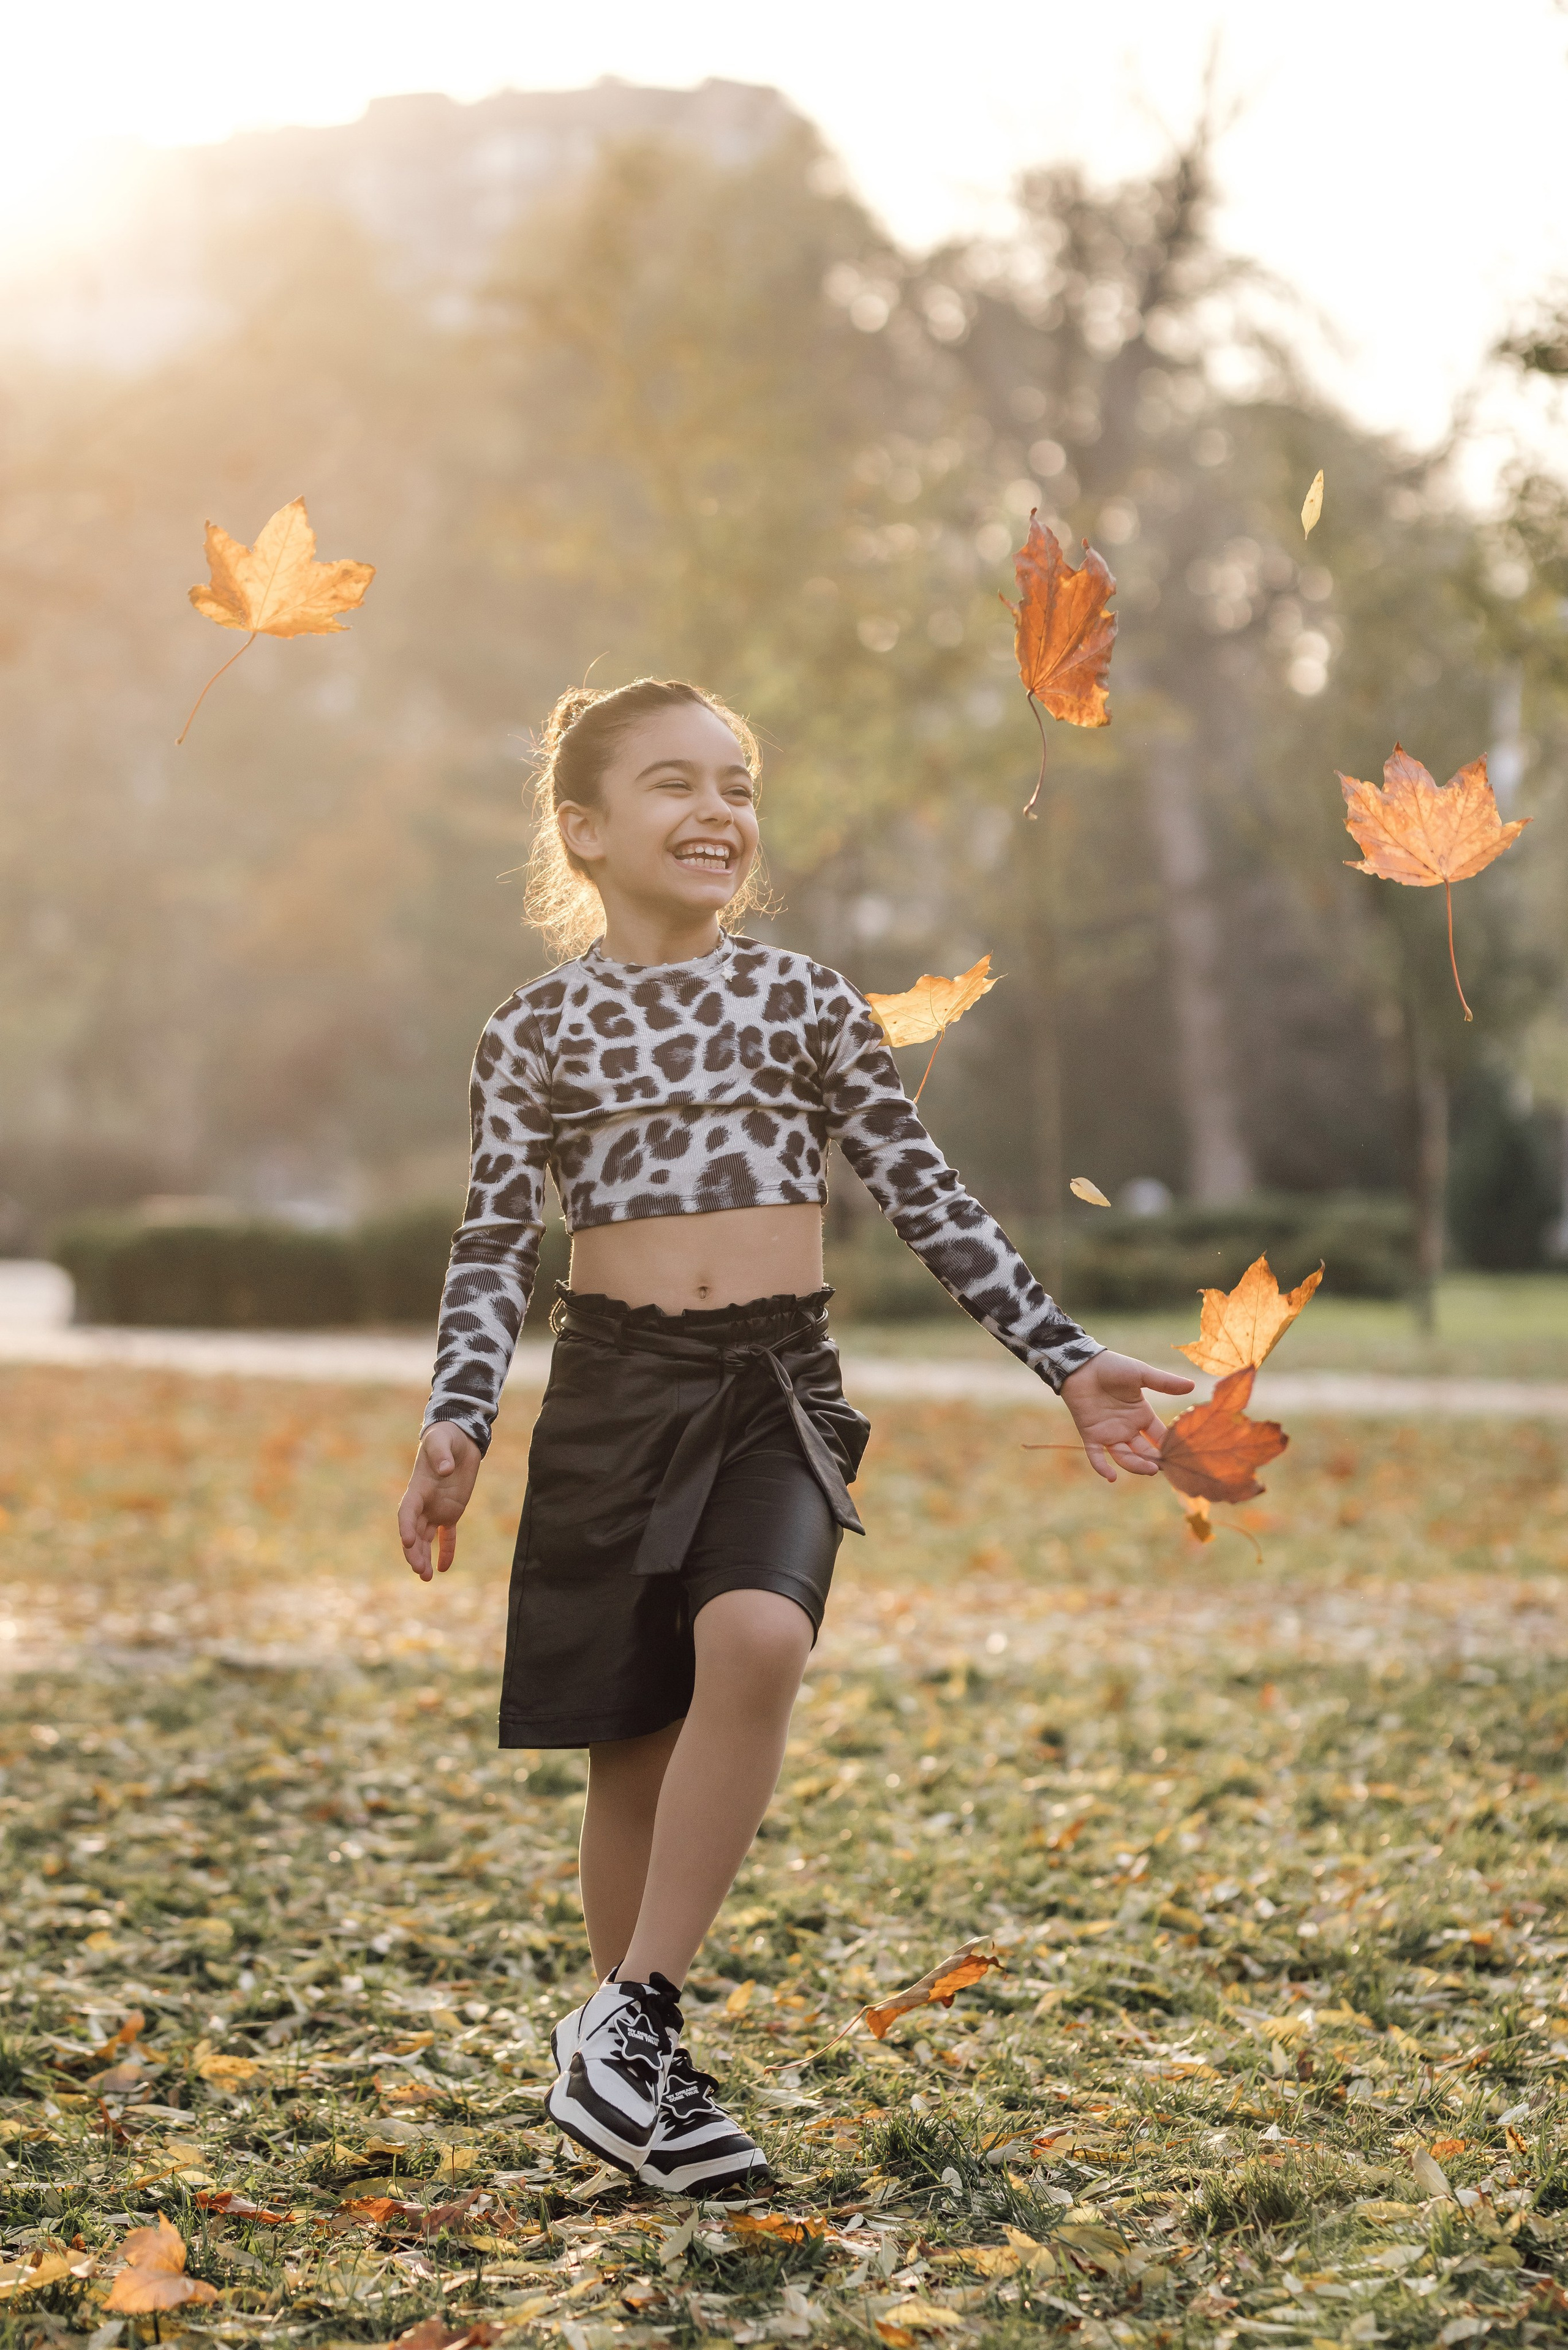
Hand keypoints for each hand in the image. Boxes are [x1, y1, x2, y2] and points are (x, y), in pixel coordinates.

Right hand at [398, 1422, 481, 1580]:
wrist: (458, 1439)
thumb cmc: (446, 1438)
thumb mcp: (442, 1441)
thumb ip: (441, 1454)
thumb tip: (446, 1469)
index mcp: (417, 1488)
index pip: (407, 1512)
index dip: (406, 1526)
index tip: (409, 1540)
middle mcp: (423, 1503)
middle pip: (414, 1532)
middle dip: (414, 1552)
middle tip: (420, 1570)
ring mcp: (435, 1509)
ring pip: (426, 1538)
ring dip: (424, 1557)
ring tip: (427, 1577)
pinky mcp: (451, 1512)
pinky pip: (447, 1534)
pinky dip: (446, 1550)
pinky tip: (444, 1568)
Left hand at [1059, 1350, 1194, 1484]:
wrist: (1082, 1365)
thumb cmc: (1112, 1367)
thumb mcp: (1141, 1374)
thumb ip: (1164, 1383)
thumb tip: (1192, 1385)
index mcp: (1141, 1415)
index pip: (1159, 1437)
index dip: (1169, 1446)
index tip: (1181, 1456)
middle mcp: (1127, 1428)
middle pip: (1144, 1452)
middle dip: (1154, 1461)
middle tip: (1165, 1467)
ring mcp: (1109, 1433)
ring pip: (1125, 1457)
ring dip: (1136, 1465)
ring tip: (1150, 1469)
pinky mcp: (1091, 1435)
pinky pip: (1096, 1456)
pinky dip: (1102, 1467)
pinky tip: (1111, 1477)